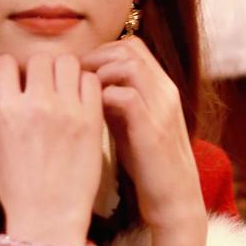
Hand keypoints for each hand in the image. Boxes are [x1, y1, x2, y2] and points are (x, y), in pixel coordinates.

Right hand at [0, 52, 103, 245]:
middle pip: (40, 58)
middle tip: (45, 85)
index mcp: (6, 110)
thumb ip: (2, 111)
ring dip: (65, 72)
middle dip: (40, 68)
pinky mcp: (92, 119)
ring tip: (65, 90)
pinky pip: (91, 82)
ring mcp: (67, 110)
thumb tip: (8, 86)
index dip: (10, 69)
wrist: (49, 217)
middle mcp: (36, 104)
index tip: (16, 79)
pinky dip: (86, 85)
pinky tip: (82, 101)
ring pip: (68, 62)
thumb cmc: (18, 186)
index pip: (4, 63)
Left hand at [80, 37, 206, 245]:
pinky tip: (88, 111)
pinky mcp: (152, 129)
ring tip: (78, 92)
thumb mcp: (131, 124)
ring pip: (129, 64)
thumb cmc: (148, 164)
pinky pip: (127, 95)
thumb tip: (84, 84)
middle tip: (71, 76)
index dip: (101, 51)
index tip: (78, 68)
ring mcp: (161, 108)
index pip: (132, 46)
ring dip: (98, 73)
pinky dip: (103, 96)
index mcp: (161, 87)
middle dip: (95, 57)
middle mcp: (165, 91)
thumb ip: (115, 101)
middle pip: (129, 49)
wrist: (174, 199)